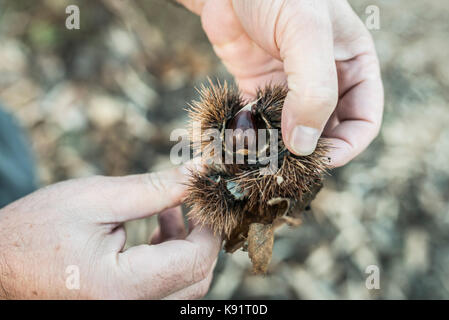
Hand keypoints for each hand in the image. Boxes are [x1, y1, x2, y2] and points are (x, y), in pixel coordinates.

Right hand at [0, 164, 220, 298]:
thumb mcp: (95, 200)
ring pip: (183, 288)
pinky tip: (156, 232)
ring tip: (169, 212)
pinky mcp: (122, 308)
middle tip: (190, 202)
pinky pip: (163, 291)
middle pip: (196, 279)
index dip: (210, 226)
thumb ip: (153, 189)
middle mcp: (131, 312)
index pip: (196, 261)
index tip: (205, 196)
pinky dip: (169, 261)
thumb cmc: (35, 232)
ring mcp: (126, 314)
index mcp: (124, 289)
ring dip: (186, 249)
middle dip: (201, 237)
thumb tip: (197, 173)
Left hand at [178, 0, 383, 166]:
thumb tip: (305, 145)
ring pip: (293, 132)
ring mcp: (290, 87)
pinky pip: (262, 122)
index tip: (320, 160)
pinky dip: (254, 137)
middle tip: (287, 166)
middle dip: (310, 152)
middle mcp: (324, 81)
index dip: (347, 146)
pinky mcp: (259, 89)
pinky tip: (243, 143)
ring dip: (280, 149)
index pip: (363, 119)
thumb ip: (314, 89)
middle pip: (327, 131)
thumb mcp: (307, 33)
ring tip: (262, 159)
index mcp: (352, 65)